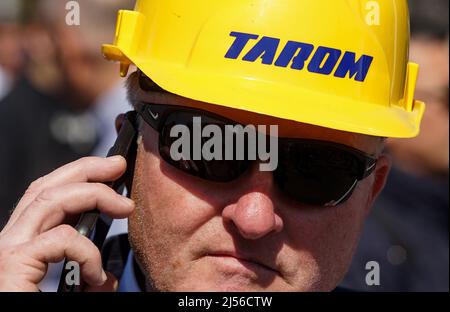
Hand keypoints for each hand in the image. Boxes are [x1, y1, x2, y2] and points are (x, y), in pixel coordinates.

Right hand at [0, 156, 134, 291]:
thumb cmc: (38, 308)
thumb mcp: (70, 291)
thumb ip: (84, 279)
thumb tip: (105, 278)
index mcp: (23, 246)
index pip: (46, 197)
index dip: (77, 177)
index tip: (110, 172)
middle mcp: (10, 243)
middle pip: (45, 187)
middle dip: (85, 169)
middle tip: (118, 165)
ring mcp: (7, 253)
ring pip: (49, 200)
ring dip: (93, 194)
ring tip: (125, 206)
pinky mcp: (11, 265)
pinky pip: (58, 240)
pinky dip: (85, 252)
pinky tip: (96, 276)